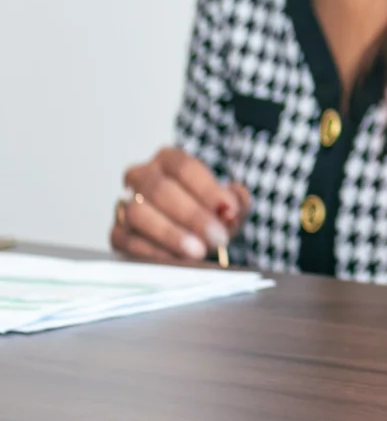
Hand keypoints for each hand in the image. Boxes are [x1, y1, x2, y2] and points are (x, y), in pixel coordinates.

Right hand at [109, 147, 250, 263]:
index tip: (228, 211)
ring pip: (138, 213)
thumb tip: (230, 209)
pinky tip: (175, 260)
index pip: (185, 168)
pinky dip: (152, 252)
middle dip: (192, 216)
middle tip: (216, 238)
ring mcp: (125, 203)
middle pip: (160, 190)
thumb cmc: (210, 214)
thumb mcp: (230, 205)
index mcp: (169, 160)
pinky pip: (126, 240)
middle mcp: (142, 176)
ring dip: (170, 234)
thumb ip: (236, 202)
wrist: (191, 236)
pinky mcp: (116, 232)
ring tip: (197, 251)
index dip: (207, 190)